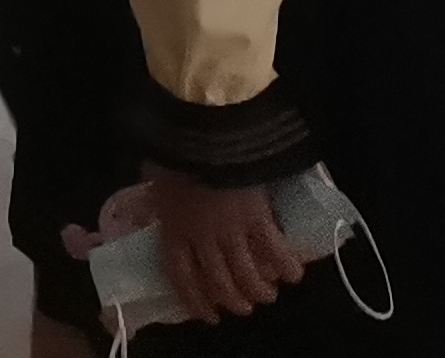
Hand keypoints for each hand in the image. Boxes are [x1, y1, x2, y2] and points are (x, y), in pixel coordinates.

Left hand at [63, 167, 301, 321]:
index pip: (182, 276)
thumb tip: (151, 185)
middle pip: (218, 283)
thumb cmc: (176, 147)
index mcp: (173, 228)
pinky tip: (293, 274)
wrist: (205, 129)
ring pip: (247, 276)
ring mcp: (231, 231)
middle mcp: (201, 238)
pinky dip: (286, 267)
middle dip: (232, 301)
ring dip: (259, 292)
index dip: (196, 301)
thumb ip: (158, 188)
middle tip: (243, 307)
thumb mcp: (157, 172)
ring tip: (267, 295)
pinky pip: (274, 252)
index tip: (208, 315)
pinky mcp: (258, 219)